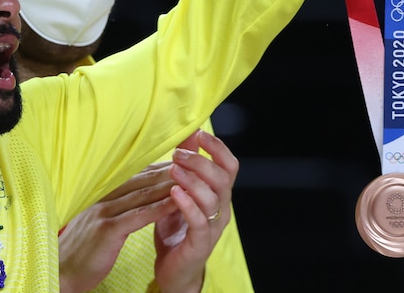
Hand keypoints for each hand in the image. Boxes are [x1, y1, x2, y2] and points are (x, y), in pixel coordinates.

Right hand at [59, 162, 178, 292]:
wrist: (60, 271)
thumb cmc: (82, 250)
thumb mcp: (97, 223)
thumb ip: (112, 208)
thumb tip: (131, 199)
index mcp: (102, 196)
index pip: (136, 176)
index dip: (159, 169)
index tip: (180, 164)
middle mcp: (103, 199)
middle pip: (142, 181)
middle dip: (168, 172)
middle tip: (193, 165)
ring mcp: (104, 212)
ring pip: (143, 195)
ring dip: (168, 186)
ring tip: (191, 180)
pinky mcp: (107, 230)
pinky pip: (138, 216)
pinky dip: (159, 208)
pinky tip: (176, 204)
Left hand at [153, 130, 238, 292]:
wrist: (173, 270)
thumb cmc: (176, 228)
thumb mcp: (180, 191)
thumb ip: (185, 166)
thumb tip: (185, 134)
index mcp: (219, 194)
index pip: (229, 165)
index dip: (218, 147)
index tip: (199, 133)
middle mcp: (221, 209)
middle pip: (222, 178)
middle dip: (201, 161)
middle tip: (177, 154)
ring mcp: (213, 227)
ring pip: (212, 198)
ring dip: (193, 180)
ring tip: (173, 169)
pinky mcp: (200, 243)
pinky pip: (199, 221)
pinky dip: (188, 204)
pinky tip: (174, 192)